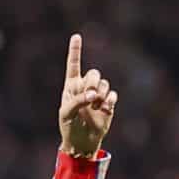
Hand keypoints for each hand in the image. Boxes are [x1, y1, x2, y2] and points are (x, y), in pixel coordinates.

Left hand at [58, 34, 116, 159]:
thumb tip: (94, 95)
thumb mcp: (66, 113)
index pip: (73, 65)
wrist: (81, 142)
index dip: (75, 50)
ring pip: (104, 84)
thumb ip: (78, 100)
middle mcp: (85, 87)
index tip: (76, 36)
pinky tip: (104, 109)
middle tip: (90, 96)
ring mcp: (98, 95)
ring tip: (96, 106)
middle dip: (93, 83)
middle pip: (94, 73)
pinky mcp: (108, 104)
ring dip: (101, 94)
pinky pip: (112, 95)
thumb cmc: (69, 126)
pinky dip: (109, 100)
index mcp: (71, 86)